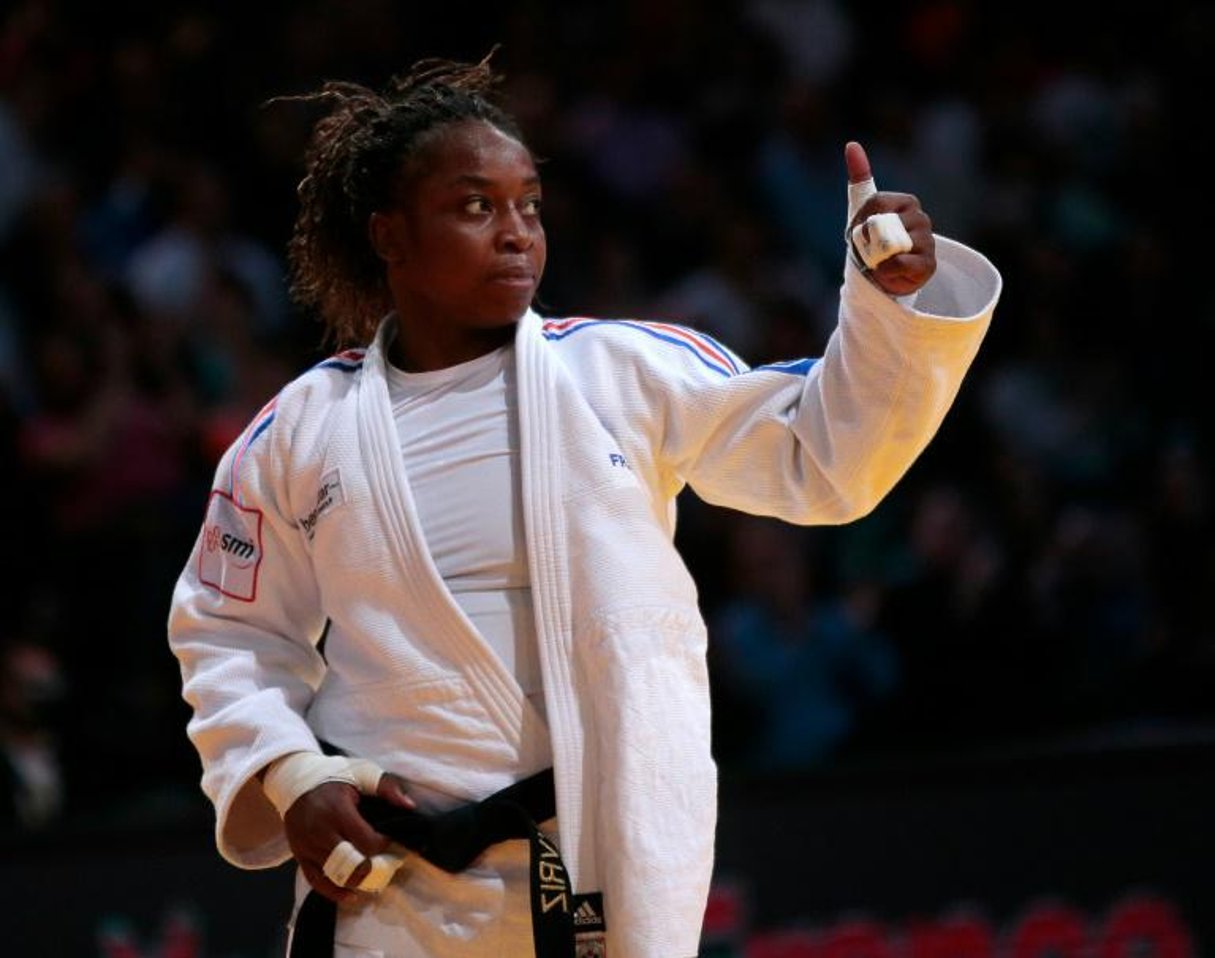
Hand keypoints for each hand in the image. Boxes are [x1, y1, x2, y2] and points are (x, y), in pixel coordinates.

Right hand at [282, 772, 414, 903]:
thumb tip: (410, 806)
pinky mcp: (300, 856)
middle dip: (372, 867)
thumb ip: (386, 787)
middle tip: (386, 864)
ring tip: (372, 879)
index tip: (390, 841)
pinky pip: (316, 881)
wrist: (295, 781)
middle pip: (351, 863)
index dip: (383, 845)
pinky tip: (350, 895)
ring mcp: (307, 846)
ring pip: (335, 875)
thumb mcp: (361, 772)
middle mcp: (320, 832)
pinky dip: (334, 892)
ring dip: (357, 881)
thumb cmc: (334, 777)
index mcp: (338, 811)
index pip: (366, 841)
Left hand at [845, 140, 935, 296]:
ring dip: (875, 256)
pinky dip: (886, 271)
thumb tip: (851, 145)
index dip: (860, 221)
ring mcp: (927, 240)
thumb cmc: (873, 239)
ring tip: (879, 261)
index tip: (859, 231)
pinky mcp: (928, 264)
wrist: (882, 275)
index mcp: (906, 202)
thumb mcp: (862, 208)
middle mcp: (920, 218)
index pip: (876, 203)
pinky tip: (888, 272)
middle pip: (882, 225)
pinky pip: (900, 263)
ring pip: (890, 244)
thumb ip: (860, 177)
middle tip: (868, 250)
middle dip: (866, 241)